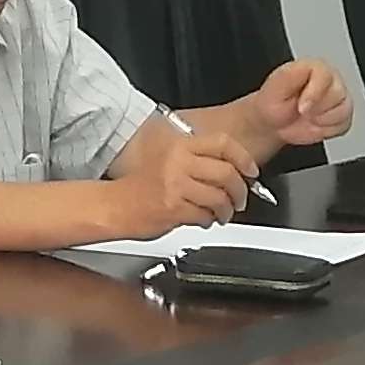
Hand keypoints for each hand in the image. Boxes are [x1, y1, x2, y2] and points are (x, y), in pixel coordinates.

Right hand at [120, 112, 260, 224]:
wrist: (113, 206)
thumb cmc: (139, 187)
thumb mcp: (168, 161)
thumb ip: (196, 161)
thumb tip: (229, 171)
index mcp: (179, 146)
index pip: (223, 144)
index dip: (244, 158)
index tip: (251, 171)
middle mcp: (178, 162)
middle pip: (227, 173)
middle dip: (240, 191)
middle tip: (240, 199)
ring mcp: (176, 185)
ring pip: (219, 197)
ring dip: (226, 210)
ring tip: (222, 214)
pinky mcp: (173, 208)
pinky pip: (205, 215)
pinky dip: (209, 221)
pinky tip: (204, 220)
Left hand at [252, 60, 354, 153]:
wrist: (275, 122)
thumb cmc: (275, 101)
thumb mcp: (277, 84)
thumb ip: (292, 75)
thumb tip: (311, 83)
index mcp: (315, 67)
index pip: (326, 75)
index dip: (314, 94)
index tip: (301, 107)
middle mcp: (331, 79)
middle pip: (338, 94)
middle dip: (316, 109)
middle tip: (301, 110)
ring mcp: (339, 98)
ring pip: (343, 111)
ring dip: (321, 120)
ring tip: (308, 116)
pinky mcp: (344, 116)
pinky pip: (344, 125)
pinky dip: (327, 130)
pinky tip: (315, 123)